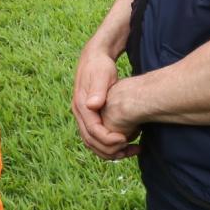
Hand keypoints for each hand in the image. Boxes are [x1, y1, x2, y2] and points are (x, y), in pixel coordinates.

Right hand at [72, 44, 136, 159]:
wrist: (95, 58)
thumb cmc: (100, 66)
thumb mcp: (102, 75)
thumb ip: (98, 91)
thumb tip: (92, 105)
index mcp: (81, 105)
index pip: (92, 131)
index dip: (108, 139)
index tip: (125, 140)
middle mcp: (79, 113)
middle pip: (91, 142)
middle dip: (110, 150)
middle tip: (130, 149)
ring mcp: (83, 116)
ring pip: (93, 143)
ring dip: (110, 152)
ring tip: (130, 151)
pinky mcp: (90, 117)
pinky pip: (96, 138)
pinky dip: (109, 145)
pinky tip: (126, 143)